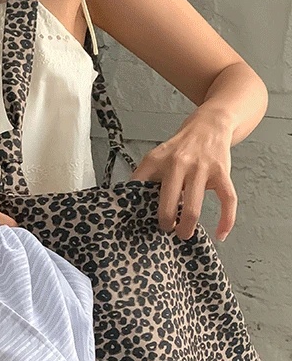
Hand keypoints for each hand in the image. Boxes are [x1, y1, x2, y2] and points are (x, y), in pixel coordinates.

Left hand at [131, 109, 237, 241]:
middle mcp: (178, 163)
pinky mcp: (221, 172)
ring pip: (194, 206)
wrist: (209, 125)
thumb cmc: (179, 149)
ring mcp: (201, 168)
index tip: (137, 223)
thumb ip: (146, 179)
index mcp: (156, 160)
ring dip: (187, 226)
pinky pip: (227, 200)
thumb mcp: (156, 158)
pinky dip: (226, 220)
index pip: (139, 187)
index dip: (136, 208)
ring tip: (183, 234)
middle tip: (165, 230)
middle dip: (165, 223)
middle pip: (168, 203)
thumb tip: (134, 209)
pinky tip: (220, 234)